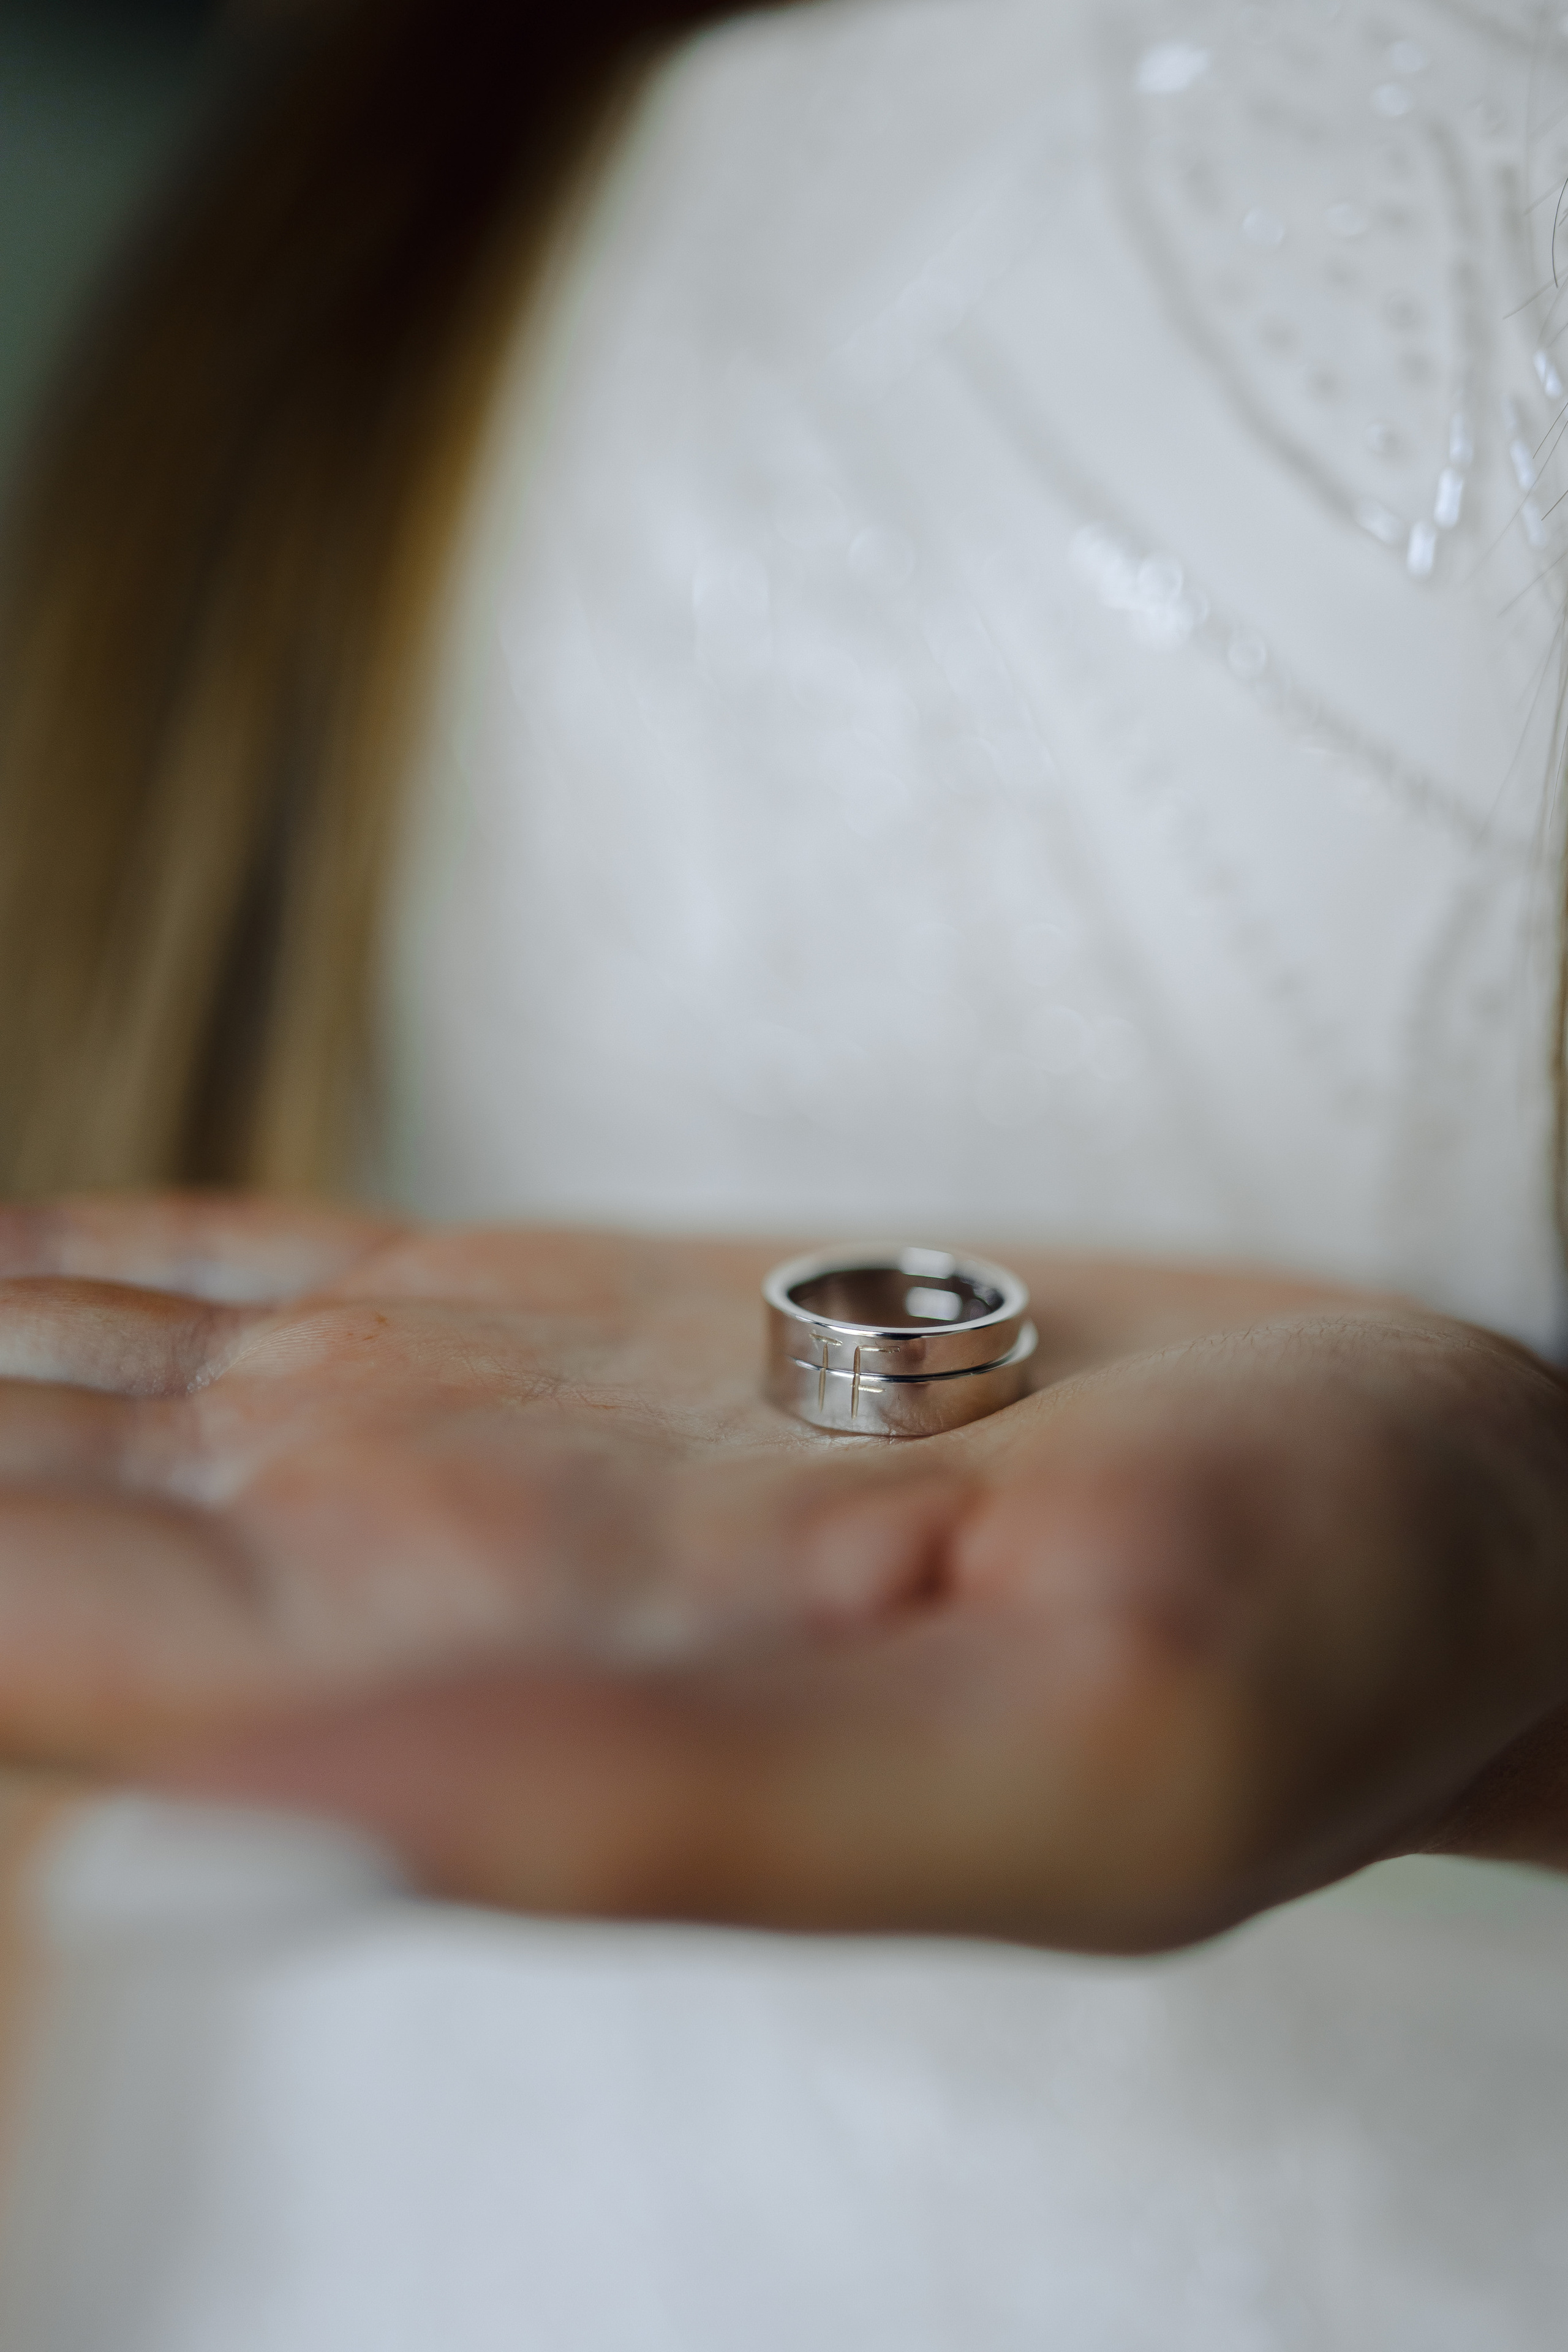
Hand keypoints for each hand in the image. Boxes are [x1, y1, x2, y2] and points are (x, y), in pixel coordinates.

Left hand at [4, 1194, 1565, 1951]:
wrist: (1405, 1502)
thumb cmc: (1304, 1645)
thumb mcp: (1057, 1771)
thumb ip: (662, 1811)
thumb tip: (253, 1825)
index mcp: (504, 1702)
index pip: (63, 1662)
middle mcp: (445, 1583)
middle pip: (21, 1521)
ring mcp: (487, 1440)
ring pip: (89, 1394)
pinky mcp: (566, 1327)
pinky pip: (250, 1289)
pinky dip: (73, 1269)